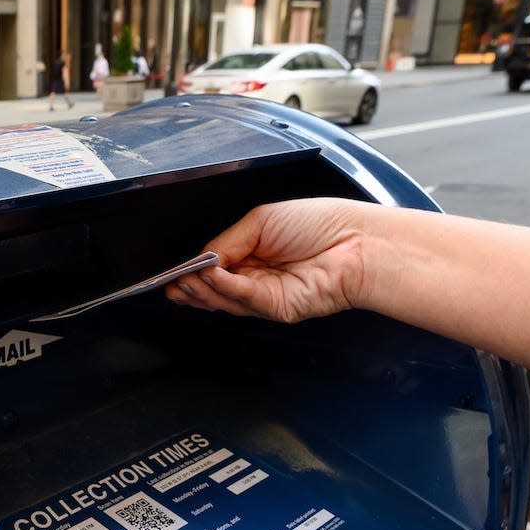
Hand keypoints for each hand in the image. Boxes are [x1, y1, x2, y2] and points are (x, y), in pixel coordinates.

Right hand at [165, 198, 374, 322]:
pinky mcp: (277, 309)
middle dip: (191, 286)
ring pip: (225, 299)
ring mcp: (266, 295)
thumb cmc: (320, 223)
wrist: (355, 242)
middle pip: (214, 289)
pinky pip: (244, 299)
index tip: (175, 273)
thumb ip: (228, 241)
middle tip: (174, 282)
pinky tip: (211, 276)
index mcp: (252, 253)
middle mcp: (257, 277)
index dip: (193, 271)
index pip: (214, 267)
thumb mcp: (261, 220)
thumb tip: (203, 259)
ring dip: (202, 290)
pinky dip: (225, 288)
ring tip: (186, 280)